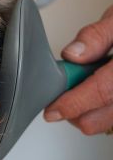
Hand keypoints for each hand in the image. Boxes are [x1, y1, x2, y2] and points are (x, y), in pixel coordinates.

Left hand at [44, 5, 112, 134]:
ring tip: (85, 83)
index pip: (102, 91)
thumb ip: (96, 36)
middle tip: (65, 85)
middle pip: (96, 119)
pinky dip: (99, 110)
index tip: (52, 109)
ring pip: (103, 123)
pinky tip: (98, 89)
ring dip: (86, 111)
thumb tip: (72, 54)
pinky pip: (111, 120)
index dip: (72, 103)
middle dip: (73, 108)